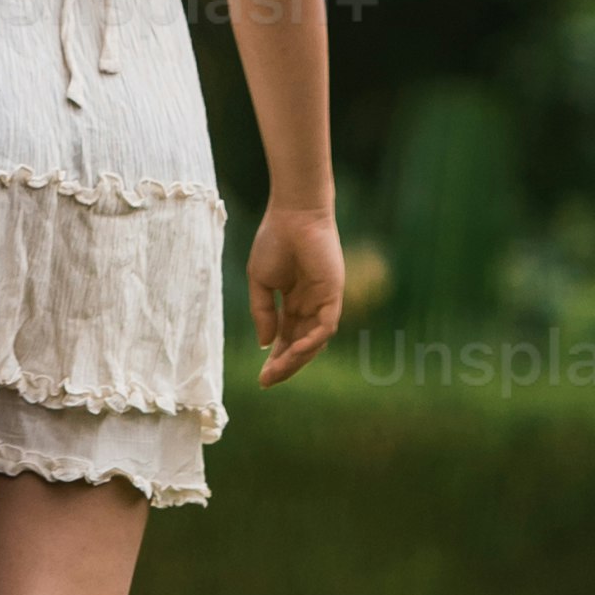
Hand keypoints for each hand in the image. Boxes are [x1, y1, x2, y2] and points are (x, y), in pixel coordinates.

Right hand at [248, 200, 342, 382]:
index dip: (275, 358)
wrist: (293, 214)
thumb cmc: (274, 241)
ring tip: (276, 371)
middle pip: (300, 344)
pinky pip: (325, 326)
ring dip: (296, 358)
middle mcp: (310, 305)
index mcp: (293, 301)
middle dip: (285, 364)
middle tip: (267, 381)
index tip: (262, 377)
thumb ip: (263, 313)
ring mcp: (323, 301)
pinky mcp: (333, 294)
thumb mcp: (261, 282)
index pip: (286, 338)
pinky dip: (312, 341)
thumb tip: (266, 344)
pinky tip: (295, 350)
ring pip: (314, 341)